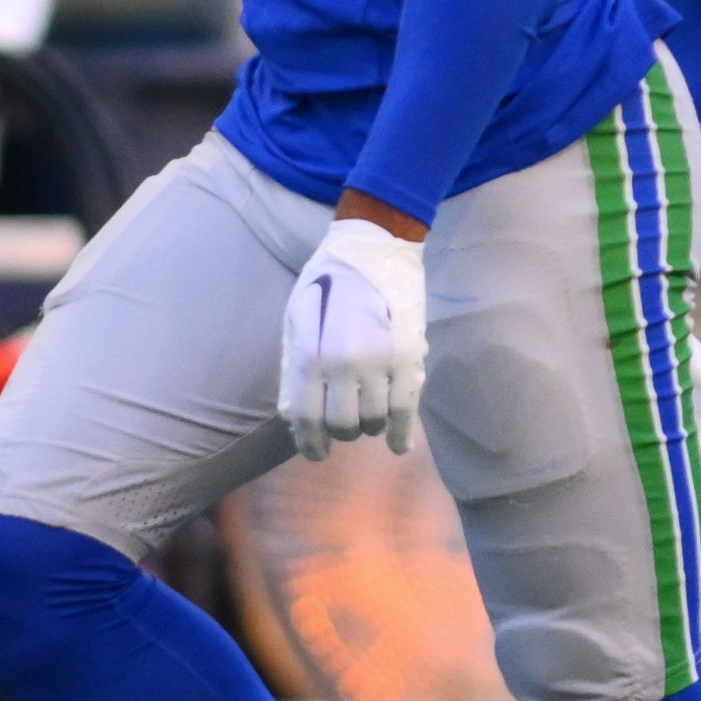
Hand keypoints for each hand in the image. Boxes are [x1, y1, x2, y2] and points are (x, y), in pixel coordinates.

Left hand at [278, 212, 429, 457]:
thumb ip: (291, 368)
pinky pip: (406, 409)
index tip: (316, 453)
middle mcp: (343, 363)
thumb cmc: (326, 282)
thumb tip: (293, 417)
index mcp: (309, 353)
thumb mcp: (295, 319)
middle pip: (342, 425)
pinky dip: (401, 434)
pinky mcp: (409, 357)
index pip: (307, 417)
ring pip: (374, 420)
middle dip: (341, 433)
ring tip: (367, 417)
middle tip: (343, 429)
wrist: (374, 247)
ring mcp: (379, 361)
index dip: (310, 443)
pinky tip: (398, 446)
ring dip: (369, 426)